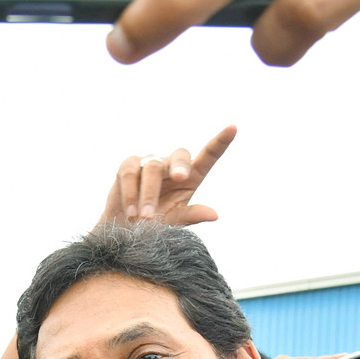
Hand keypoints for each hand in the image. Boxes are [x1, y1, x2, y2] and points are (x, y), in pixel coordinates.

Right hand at [99, 125, 235, 225]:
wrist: (125, 230)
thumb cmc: (156, 224)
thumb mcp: (176, 221)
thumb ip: (192, 215)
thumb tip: (214, 214)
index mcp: (191, 176)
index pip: (209, 156)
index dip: (221, 141)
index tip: (233, 128)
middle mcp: (172, 166)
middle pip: (180, 156)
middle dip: (181, 165)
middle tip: (181, 178)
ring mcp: (150, 163)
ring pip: (152, 168)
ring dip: (149, 194)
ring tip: (145, 218)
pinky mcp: (129, 166)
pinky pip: (129, 172)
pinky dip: (130, 193)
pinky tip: (131, 211)